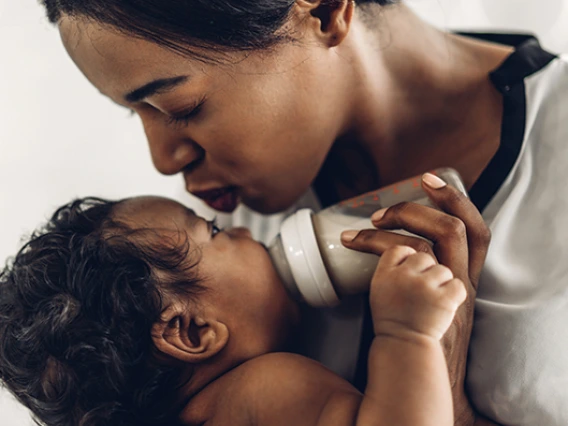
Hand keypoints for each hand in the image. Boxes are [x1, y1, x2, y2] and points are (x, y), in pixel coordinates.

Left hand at [341, 173, 490, 424]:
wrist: (425, 379)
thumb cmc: (420, 336)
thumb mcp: (433, 301)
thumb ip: (421, 275)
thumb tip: (387, 247)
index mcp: (465, 277)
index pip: (477, 230)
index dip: (455, 199)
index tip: (429, 177)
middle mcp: (462, 283)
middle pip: (456, 229)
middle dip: (420, 207)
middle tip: (384, 208)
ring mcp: (446, 295)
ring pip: (433, 242)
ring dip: (396, 224)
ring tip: (368, 222)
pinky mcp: (426, 305)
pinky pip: (404, 264)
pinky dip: (377, 246)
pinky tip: (354, 244)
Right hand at [363, 244, 465, 341]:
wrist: (405, 351)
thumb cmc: (394, 323)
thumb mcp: (380, 291)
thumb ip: (393, 268)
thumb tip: (408, 248)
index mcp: (384, 276)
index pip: (398, 248)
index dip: (407, 254)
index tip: (408, 266)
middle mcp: (403, 278)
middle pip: (422, 253)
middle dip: (426, 266)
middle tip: (424, 280)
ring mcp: (425, 288)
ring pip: (443, 269)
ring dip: (441, 282)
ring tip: (432, 299)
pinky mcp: (444, 301)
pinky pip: (457, 285)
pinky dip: (454, 295)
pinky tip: (445, 306)